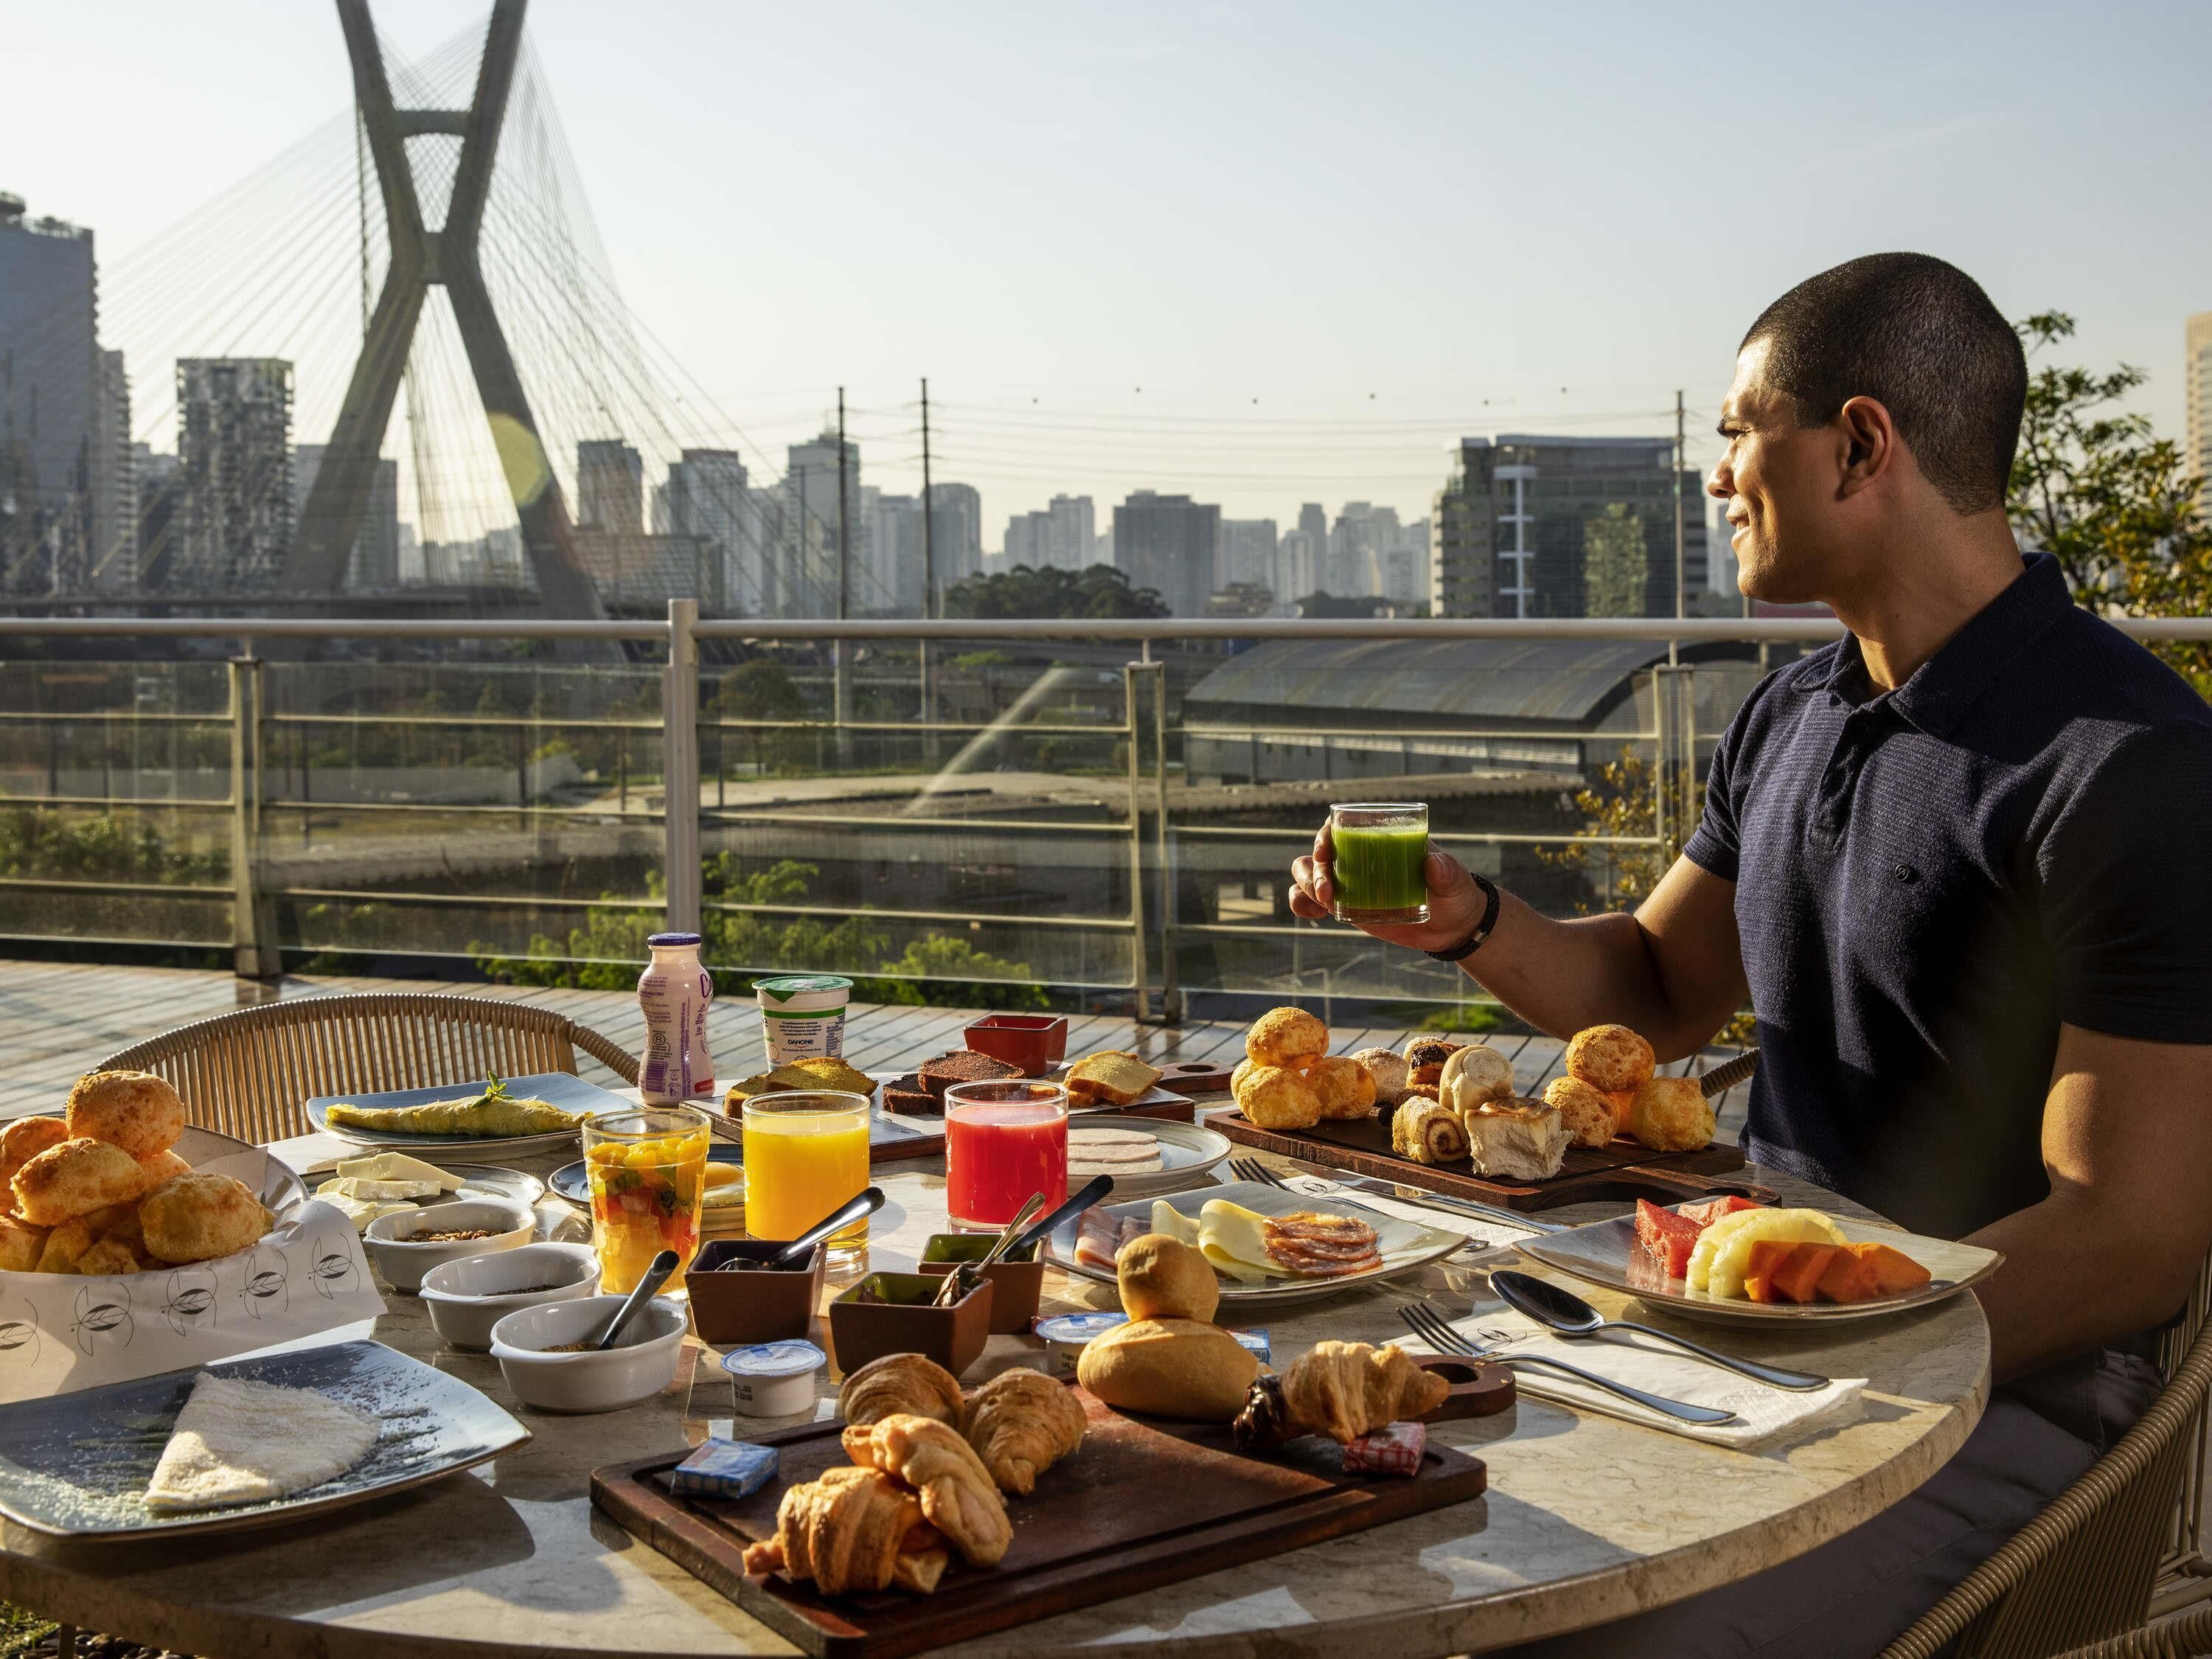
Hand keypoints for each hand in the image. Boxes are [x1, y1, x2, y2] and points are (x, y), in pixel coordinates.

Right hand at [1288, 820, 1489, 953]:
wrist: (1452, 927)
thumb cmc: (1455, 893)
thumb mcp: (1455, 881)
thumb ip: (1446, 871)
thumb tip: (1433, 861)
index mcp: (1380, 838)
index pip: (1342, 826)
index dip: (1325, 836)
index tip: (1326, 853)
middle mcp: (1359, 856)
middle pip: (1319, 852)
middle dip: (1313, 869)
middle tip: (1329, 894)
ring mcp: (1349, 881)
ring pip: (1307, 873)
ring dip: (1305, 885)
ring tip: (1324, 904)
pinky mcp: (1345, 905)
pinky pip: (1311, 900)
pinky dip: (1303, 904)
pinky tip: (1313, 915)